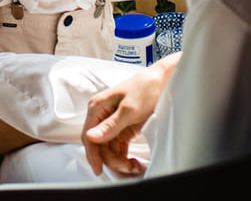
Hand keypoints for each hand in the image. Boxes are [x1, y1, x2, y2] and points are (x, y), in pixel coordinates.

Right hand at [82, 61, 170, 176]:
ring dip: (118, 159)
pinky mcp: (121, 127)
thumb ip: (110, 125)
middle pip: (99, 145)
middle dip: (111, 159)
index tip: (99, 170)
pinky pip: (117, 146)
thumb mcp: (129, 109)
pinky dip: (123, 156)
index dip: (92, 155)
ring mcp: (111, 121)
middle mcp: (101, 115)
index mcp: (97, 107)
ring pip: (108, 148)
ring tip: (134, 166)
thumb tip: (91, 137)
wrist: (162, 81)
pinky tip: (132, 162)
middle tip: (127, 167)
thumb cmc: (145, 89)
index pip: (88, 136)